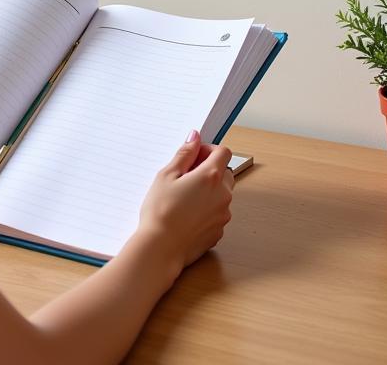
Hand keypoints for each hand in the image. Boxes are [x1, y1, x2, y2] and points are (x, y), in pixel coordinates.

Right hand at [136, 131, 233, 274]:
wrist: (161, 248)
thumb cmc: (161, 211)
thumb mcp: (167, 175)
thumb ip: (185, 154)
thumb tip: (195, 137)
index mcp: (211, 177)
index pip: (223, 152)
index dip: (209, 150)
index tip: (194, 156)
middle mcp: (223, 195)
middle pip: (225, 173)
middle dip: (210, 170)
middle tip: (186, 176)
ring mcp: (223, 215)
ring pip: (222, 194)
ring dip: (209, 190)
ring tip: (184, 197)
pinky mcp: (218, 231)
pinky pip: (217, 213)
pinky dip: (207, 209)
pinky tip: (187, 215)